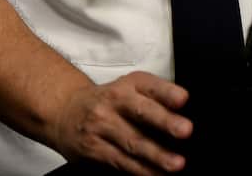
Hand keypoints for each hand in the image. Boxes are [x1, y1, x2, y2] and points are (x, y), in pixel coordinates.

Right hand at [50, 72, 191, 174]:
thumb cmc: (110, 100)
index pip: (150, 85)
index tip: (183, 99)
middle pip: (141, 112)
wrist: (65, 111)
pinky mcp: (93, 149)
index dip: (167, 92)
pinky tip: (156, 174)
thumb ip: (156, 96)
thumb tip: (183, 113)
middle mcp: (114, 102)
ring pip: (132, 142)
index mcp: (129, 84)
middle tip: (186, 130)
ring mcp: (101, 126)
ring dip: (156, 155)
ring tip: (175, 164)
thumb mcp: (130, 87)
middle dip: (165, 122)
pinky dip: (140, 170)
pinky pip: (120, 161)